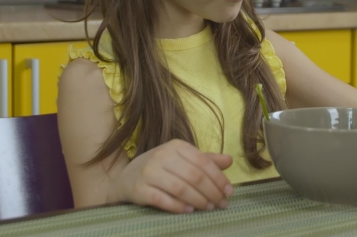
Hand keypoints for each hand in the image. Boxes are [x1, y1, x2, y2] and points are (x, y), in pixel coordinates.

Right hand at [108, 139, 233, 212]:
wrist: (126, 178)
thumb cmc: (161, 168)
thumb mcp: (182, 160)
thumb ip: (206, 160)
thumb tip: (230, 160)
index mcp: (176, 146)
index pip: (203, 162)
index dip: (218, 178)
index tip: (229, 192)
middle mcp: (162, 156)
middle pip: (194, 176)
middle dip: (211, 192)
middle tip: (221, 204)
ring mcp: (149, 172)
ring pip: (180, 188)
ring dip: (198, 200)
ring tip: (208, 208)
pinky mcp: (139, 189)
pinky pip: (162, 199)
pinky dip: (177, 206)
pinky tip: (188, 211)